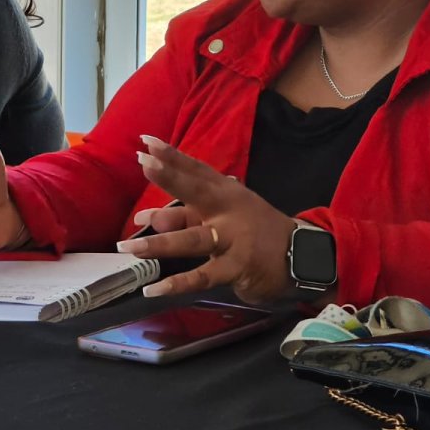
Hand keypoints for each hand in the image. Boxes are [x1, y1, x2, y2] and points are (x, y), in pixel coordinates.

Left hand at [116, 135, 302, 304]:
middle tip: (143, 164)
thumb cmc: (254, 231)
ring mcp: (233, 238)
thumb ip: (183, 216)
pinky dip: (177, 284)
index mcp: (226, 193)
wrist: (301, 256)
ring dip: (160, 243)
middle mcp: (228, 210)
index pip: (197, 170)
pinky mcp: (236, 267)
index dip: (173, 155)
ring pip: (192, 239)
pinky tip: (153, 289)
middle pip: (197, 192)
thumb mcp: (222, 217)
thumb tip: (144, 219)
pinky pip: (202, 276)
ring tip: (128, 247)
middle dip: (171, 178)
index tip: (147, 141)